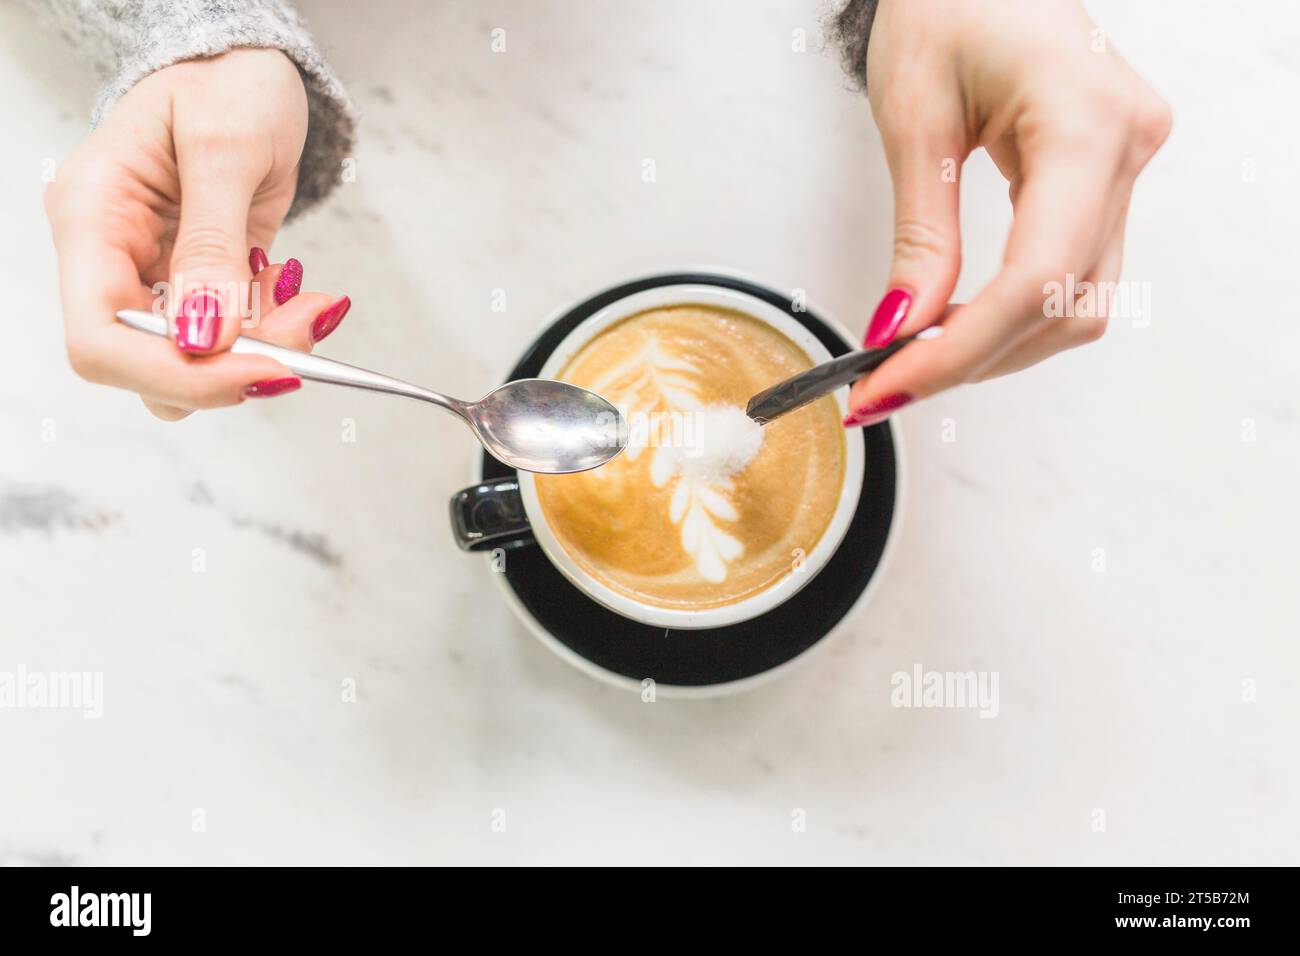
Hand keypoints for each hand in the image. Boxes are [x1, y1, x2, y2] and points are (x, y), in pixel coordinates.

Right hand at [44, 48, 349, 419]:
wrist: (248, 67)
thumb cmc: (227, 81)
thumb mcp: (226, 147)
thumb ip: (212, 244)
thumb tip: (202, 337)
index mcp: (92, 217)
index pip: (100, 339)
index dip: (175, 373)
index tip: (259, 370)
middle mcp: (113, 258)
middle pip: (151, 366)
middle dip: (235, 364)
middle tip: (306, 324)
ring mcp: (156, 275)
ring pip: (199, 362)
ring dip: (266, 348)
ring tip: (310, 299)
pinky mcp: (202, 284)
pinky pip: (233, 337)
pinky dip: (275, 329)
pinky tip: (298, 289)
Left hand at [842, 0, 1171, 425]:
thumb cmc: (948, 3)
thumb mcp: (914, 120)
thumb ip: (920, 238)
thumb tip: (903, 332)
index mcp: (1085, 121)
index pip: (1034, 279)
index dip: (961, 350)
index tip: (892, 386)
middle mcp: (1127, 146)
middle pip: (1064, 305)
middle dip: (973, 360)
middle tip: (887, 387)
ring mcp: (1129, 163)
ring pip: (1079, 303)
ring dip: (998, 348)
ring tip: (914, 362)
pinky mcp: (1110, 175)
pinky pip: (1074, 272)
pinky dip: (1014, 315)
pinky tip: (956, 327)